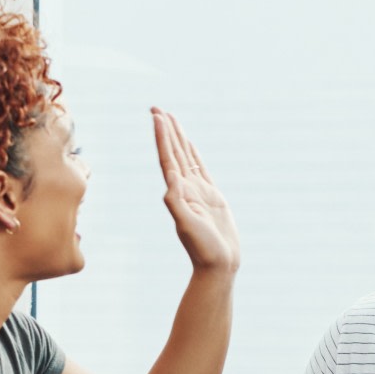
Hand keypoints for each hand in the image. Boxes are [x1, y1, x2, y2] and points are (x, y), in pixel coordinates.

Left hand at [153, 108, 239, 272]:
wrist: (218, 265)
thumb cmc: (203, 249)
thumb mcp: (187, 225)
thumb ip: (177, 202)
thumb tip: (170, 178)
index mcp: (177, 192)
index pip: (167, 158)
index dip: (162, 137)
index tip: (157, 116)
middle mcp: (185, 189)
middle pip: (173, 152)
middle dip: (166, 130)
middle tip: (156, 108)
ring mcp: (197, 191)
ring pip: (185, 157)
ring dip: (178, 138)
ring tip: (171, 119)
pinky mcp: (210, 196)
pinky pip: (200, 168)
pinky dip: (193, 154)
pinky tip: (189, 145)